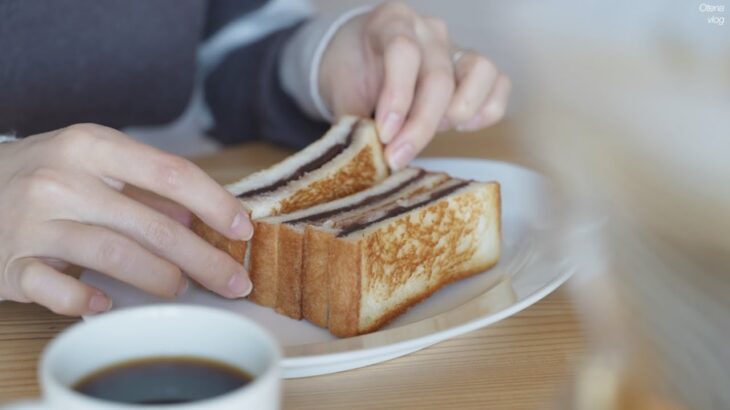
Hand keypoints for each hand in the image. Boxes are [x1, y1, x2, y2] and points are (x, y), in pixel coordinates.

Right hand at [0, 124, 253, 315]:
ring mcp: (33, 223)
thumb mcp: (91, 162)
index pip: (170, 172)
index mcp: (90, 146)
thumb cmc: (40, 174)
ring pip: (114, 255)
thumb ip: (144, 186)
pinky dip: (85, 301)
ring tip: (181, 289)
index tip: (242, 229)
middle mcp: (62, 180)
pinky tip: (106, 305)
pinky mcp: (10, 263)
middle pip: (153, 224)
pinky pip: (55, 289)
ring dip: (159, 278)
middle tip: (234, 281)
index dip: (214, 203)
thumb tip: (198, 216)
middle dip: (204, 259)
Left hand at [319, 1, 510, 169]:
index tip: (384, 135)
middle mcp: (427, 30)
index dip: (397, 98)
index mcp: (390, 22)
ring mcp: (455, 46)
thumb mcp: (343, 95)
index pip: (403, 52)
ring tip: (436, 132)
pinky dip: (485, 111)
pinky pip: (499, 84)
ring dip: (460, 112)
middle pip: (439, 77)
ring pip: (481, 71)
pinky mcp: (474, 68)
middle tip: (398, 157)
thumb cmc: (352, 76)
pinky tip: (459, 127)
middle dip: (420, 126)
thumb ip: (355, 124)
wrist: (359, 59)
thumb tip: (369, 161)